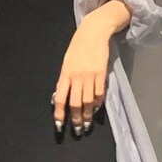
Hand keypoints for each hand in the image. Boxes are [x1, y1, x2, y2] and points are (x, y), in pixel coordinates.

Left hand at [52, 15, 111, 135]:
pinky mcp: (101, 74)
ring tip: (86, 123)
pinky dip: (97, 103)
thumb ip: (65, 80)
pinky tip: (95, 108)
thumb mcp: (67, 62)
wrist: (93, 32)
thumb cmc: (78, 47)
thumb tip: (63, 96)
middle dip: (76, 119)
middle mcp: (76, 76)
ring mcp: (89, 76)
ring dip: (87, 115)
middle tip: (77, 130)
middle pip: (75, 103)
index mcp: (65, 74)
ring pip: (88, 101)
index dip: (59, 114)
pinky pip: (99, 93)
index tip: (59, 125)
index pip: (60, 98)